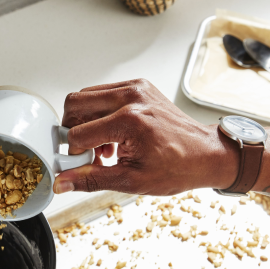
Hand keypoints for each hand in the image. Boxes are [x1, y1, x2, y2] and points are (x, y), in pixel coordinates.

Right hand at [53, 79, 237, 195]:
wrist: (206, 154)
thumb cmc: (179, 167)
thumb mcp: (131, 181)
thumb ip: (91, 179)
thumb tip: (62, 182)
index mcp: (130, 121)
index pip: (78, 133)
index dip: (74, 154)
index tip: (79, 166)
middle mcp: (131, 97)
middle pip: (75, 104)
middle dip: (72, 130)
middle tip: (82, 151)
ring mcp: (135, 88)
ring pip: (86, 96)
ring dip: (85, 121)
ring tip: (101, 145)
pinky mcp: (138, 86)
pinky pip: (103, 93)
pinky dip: (99, 113)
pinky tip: (111, 135)